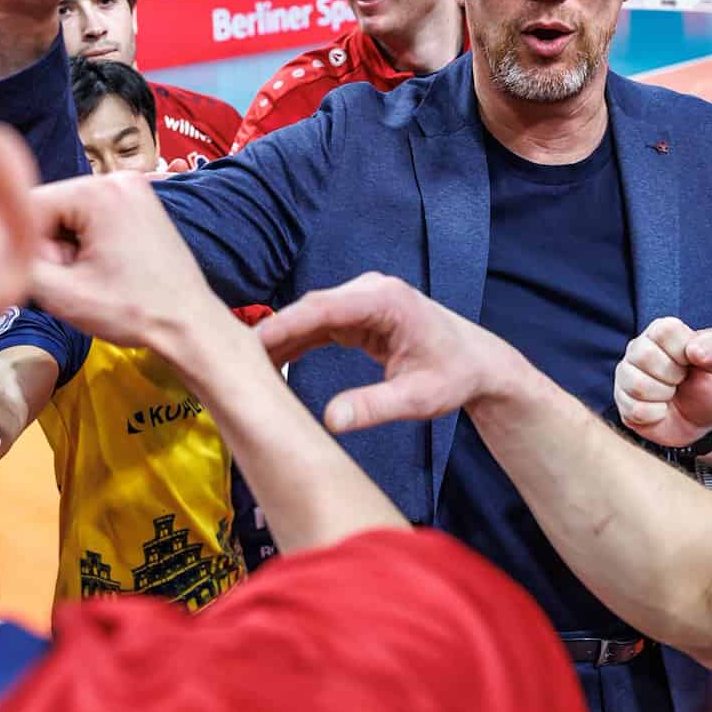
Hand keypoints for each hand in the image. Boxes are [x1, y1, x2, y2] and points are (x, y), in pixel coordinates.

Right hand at [27, 173, 244, 358]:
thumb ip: (17, 265)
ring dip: (66, 249)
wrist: (189, 325)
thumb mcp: (62, 294)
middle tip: (74, 283)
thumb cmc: (136, 311)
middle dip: (49, 248)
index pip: (26, 207)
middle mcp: (118, 178)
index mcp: (98, 190)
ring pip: (68, 216)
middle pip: (48, 209)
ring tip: (91, 279)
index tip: (44, 278)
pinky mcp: (140, 206)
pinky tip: (103, 270)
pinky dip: (87, 245)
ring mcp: (133, 189)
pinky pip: (92, 218)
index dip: (24, 247)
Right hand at [257, 273, 523, 432]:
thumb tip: (330, 421)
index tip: (250, 344)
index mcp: (386, 300)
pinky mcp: (359, 314)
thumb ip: (373, 407)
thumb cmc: (454, 376)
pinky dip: (297, 341)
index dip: (284, 325)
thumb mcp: (417, 398)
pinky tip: (271, 361)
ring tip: (242, 364)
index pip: (323, 308)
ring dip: (280, 338)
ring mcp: (364, 300)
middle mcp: (371, 291)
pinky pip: (320, 325)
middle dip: (273, 331)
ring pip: (311, 316)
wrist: (479, 363)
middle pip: (310, 308)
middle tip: (232, 358)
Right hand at [613, 318, 711, 448]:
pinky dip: (656, 414)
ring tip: (671, 394)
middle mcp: (637, 349)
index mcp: (661, 332)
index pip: (663, 330)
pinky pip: (635, 409)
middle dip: (673, 375)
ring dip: (664, 395)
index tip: (692, 361)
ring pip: (637, 384)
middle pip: (645, 356)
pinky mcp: (622, 401)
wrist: (703, 420)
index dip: (682, 350)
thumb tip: (694, 350)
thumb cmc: (708, 384)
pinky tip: (662, 410)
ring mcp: (626, 375)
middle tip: (682, 380)